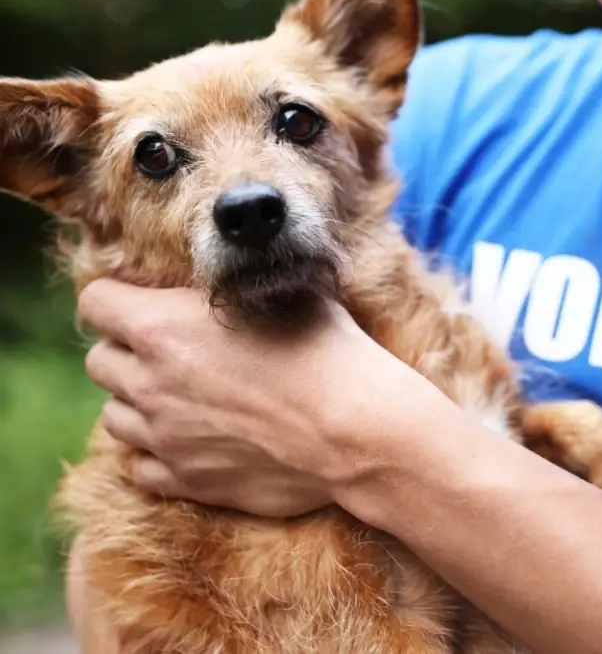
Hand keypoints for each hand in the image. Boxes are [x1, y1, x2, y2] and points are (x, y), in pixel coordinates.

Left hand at [76, 279, 404, 517]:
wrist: (353, 429)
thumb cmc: (326, 351)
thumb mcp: (284, 293)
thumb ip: (234, 287)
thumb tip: (230, 274)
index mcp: (163, 326)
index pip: (96, 302)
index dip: (116, 299)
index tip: (142, 304)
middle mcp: (150, 382)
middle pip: (99, 362)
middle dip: (127, 352)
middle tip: (169, 353)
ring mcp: (164, 436)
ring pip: (114, 417)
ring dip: (138, 403)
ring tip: (181, 399)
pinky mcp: (185, 480)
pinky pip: (139, 467)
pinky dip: (155, 452)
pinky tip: (189, 439)